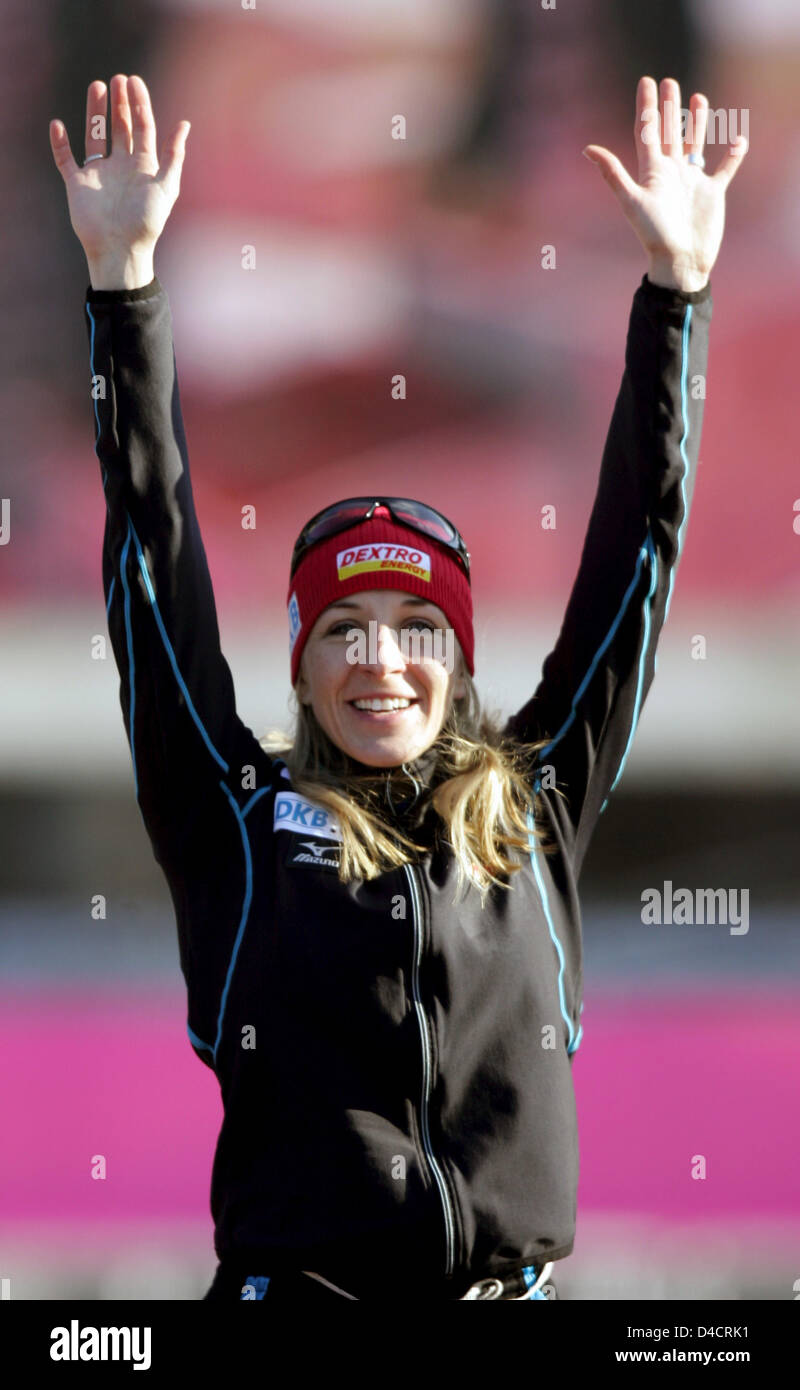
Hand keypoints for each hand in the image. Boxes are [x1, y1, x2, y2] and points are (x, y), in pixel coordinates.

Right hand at [49, 74, 189, 287]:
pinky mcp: (77, 184)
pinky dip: (60, 143)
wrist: (120, 249)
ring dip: (94, 112)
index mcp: (143, 166)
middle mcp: (121, 166)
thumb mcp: (166, 186)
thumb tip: (185, 124)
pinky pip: (65, 159)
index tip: (134, 81)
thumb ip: (173, 155)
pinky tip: (58, 126)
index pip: (143, 127)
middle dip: (119, 103)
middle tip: (118, 79)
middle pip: (119, 127)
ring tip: (97, 87)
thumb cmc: (146, 222)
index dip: (140, 104)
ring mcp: (98, 174)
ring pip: (94, 136)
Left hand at [582, 76, 747, 292]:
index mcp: (652, 171)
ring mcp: (692, 182)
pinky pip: (724, 169)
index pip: (648, 131)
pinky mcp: (711, 193)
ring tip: (698, 98)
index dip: (646, 107)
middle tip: (669, 82)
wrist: (680, 260)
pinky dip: (732, 155)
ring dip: (697, 122)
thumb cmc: (654, 233)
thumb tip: (587, 149)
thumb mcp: (631, 200)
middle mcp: (671, 173)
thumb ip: (612, 173)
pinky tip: (737, 139)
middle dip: (669, 107)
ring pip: (694, 144)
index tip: (646, 82)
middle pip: (670, 132)